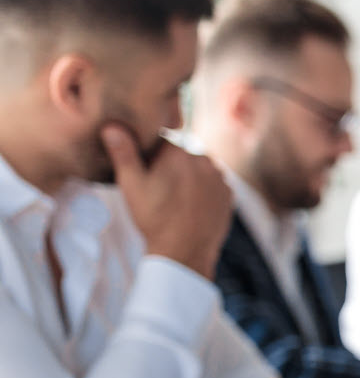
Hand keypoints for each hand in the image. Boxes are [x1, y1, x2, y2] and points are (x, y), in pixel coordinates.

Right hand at [102, 125, 231, 276]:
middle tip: (158, 189)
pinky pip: (212, 185)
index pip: (161, 142)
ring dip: (188, 178)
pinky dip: (203, 191)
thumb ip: (123, 153)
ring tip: (173, 200)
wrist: (184, 252)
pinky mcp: (229, 194)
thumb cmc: (153, 217)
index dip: (150, 156)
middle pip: (182, 155)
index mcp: (178, 152)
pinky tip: (189, 205)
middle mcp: (204, 159)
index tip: (145, 172)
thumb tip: (112, 126)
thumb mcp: (131, 185)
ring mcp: (220, 177)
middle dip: (170, 166)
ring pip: (199, 169)